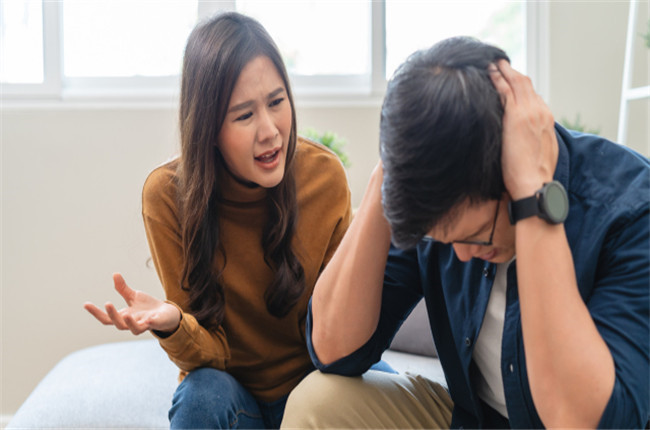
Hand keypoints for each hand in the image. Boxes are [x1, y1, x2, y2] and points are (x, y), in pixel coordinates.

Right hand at [84, 273, 180, 334]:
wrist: (166, 313)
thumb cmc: (147, 307)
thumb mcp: (134, 296)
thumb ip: (123, 289)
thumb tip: (115, 274)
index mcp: (124, 316)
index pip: (106, 318)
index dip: (96, 312)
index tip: (86, 304)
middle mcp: (132, 323)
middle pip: (119, 324)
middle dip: (113, 315)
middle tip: (107, 303)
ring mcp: (144, 325)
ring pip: (135, 329)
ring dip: (130, 323)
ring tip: (127, 315)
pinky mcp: (156, 324)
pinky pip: (153, 325)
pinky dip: (151, 322)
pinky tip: (150, 318)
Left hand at [489, 60, 557, 199]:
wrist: (534, 185)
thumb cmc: (531, 178)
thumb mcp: (536, 153)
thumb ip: (530, 139)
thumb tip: (520, 140)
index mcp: (547, 121)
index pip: (533, 96)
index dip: (521, 86)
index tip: (510, 81)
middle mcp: (541, 112)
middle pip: (526, 84)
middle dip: (512, 72)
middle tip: (499, 63)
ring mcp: (530, 112)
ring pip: (517, 83)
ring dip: (503, 71)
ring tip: (492, 63)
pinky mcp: (516, 116)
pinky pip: (505, 90)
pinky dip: (497, 78)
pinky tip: (488, 72)